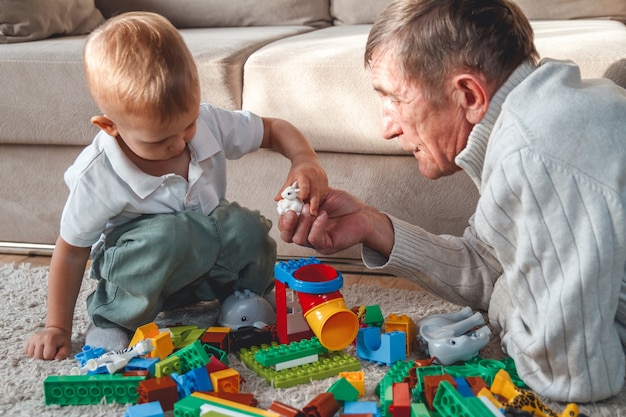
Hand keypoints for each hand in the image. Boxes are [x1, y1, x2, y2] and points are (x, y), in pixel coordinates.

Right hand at [24, 326, 70, 359]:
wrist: (56, 331)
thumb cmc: (61, 340)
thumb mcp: (67, 346)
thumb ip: (64, 353)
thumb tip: (56, 359)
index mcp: (50, 339)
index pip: (47, 356)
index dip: (51, 357)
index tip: (54, 353)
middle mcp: (39, 338)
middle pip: (38, 357)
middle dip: (44, 357)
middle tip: (49, 352)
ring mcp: (33, 339)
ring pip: (31, 355)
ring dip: (37, 356)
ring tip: (44, 351)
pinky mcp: (29, 340)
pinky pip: (26, 352)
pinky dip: (32, 353)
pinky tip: (38, 350)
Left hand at [276, 159, 327, 215]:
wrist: (306, 159)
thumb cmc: (298, 170)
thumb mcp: (290, 178)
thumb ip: (284, 190)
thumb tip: (277, 199)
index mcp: (303, 174)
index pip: (304, 184)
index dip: (304, 193)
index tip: (303, 200)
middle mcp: (313, 174)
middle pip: (315, 191)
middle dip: (314, 203)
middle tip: (313, 213)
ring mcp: (320, 176)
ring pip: (321, 192)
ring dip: (317, 201)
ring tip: (312, 208)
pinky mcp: (325, 179)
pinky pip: (324, 191)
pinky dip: (321, 198)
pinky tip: (316, 201)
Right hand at [278, 188, 393, 255]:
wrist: (364, 215)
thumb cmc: (346, 206)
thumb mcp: (323, 195)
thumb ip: (307, 194)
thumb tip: (292, 190)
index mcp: (304, 223)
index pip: (285, 225)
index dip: (283, 216)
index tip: (286, 203)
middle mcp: (308, 233)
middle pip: (287, 236)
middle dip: (286, 223)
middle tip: (291, 211)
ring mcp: (316, 241)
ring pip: (298, 239)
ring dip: (302, 222)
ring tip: (311, 209)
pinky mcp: (326, 245)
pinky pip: (314, 238)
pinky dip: (316, 225)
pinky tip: (322, 215)